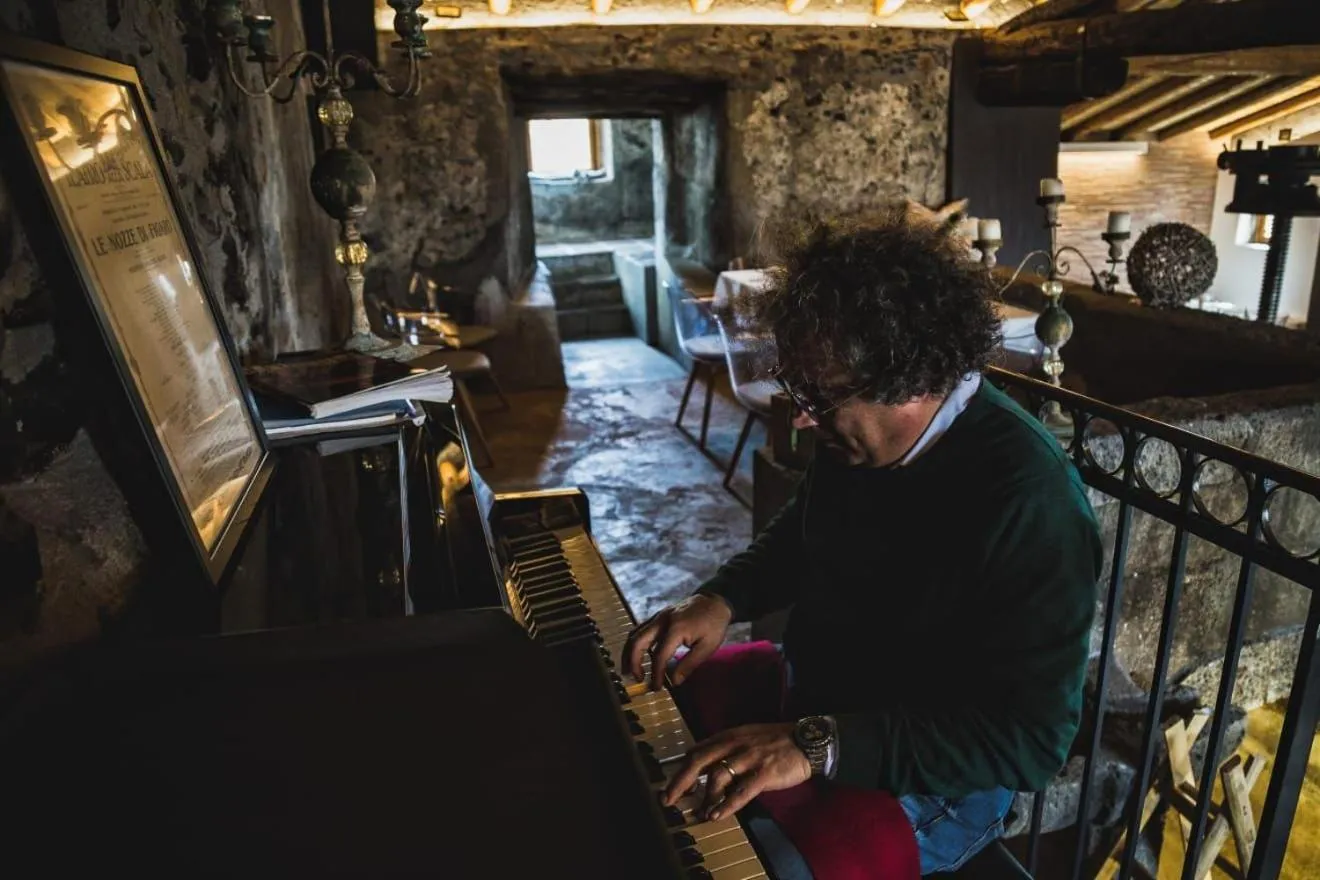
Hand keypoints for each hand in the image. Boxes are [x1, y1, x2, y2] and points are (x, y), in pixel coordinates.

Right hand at [623, 594, 732, 691]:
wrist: (714, 601)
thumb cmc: (714, 624)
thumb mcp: (707, 647)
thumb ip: (689, 664)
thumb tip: (675, 681)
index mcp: (676, 629)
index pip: (659, 656)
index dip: (656, 674)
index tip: (657, 687)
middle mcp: (662, 621)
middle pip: (638, 642)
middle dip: (633, 663)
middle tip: (636, 679)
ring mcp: (658, 616)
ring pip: (635, 634)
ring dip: (629, 653)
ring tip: (630, 670)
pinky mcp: (658, 616)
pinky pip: (640, 629)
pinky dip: (635, 644)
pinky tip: (637, 655)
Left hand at [664, 723, 811, 819]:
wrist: (807, 740)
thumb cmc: (776, 742)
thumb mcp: (747, 739)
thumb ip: (728, 751)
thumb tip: (709, 771)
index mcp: (729, 736)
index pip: (697, 750)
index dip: (682, 768)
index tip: (672, 784)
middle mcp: (735, 744)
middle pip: (699, 761)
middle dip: (680, 781)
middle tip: (668, 799)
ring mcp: (750, 758)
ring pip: (718, 776)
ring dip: (705, 797)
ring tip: (698, 812)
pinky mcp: (764, 772)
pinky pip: (741, 791)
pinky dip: (727, 804)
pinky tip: (717, 815)